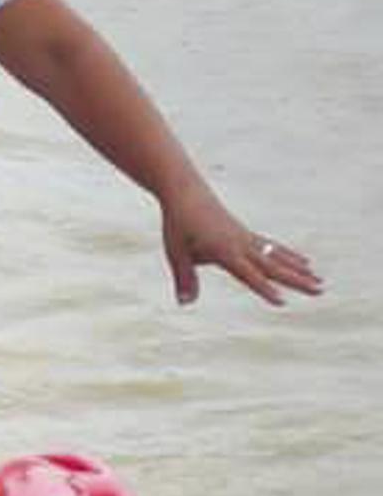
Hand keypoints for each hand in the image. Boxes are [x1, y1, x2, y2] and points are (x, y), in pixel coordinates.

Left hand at [160, 185, 321, 306]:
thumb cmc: (178, 224)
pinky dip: (289, 255)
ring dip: (299, 270)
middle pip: (273, 266)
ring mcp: (246, 238)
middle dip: (297, 280)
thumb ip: (184, 278)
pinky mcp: (247, 233)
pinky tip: (303, 262)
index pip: (248, 274)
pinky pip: (273, 247)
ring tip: (320, 281)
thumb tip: (185, 303)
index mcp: (224, 251)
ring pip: (278, 256)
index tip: (282, 302)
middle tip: (320, 291)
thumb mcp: (175, 252)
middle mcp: (241, 244)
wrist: (185, 192)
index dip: (264, 289)